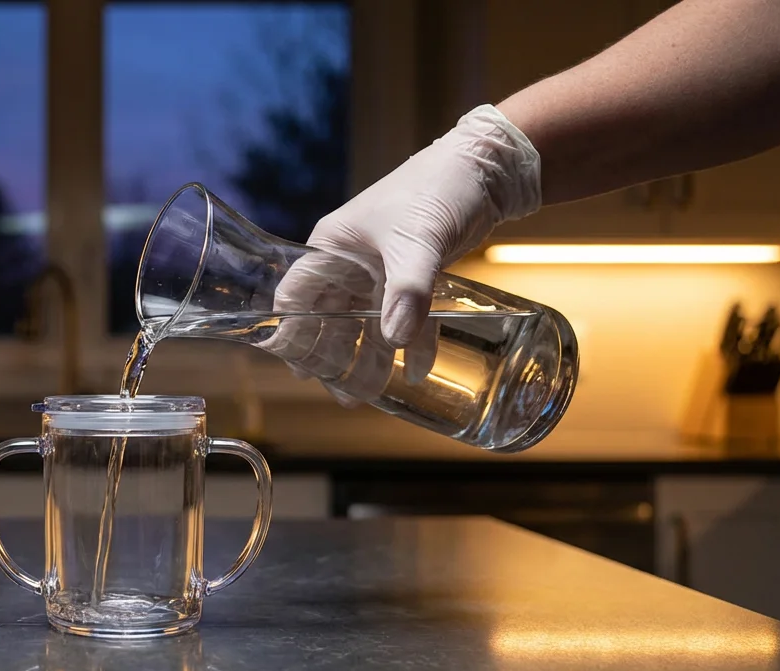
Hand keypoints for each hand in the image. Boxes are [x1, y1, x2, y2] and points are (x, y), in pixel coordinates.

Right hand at [261, 104, 541, 404]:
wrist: (487, 168)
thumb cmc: (438, 189)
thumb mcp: (417, 240)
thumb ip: (408, 290)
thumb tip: (395, 339)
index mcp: (333, 246)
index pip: (296, 293)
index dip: (292, 331)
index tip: (298, 368)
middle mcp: (349, 260)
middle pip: (328, 316)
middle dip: (332, 357)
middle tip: (340, 393)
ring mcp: (380, 269)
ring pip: (365, 322)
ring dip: (367, 356)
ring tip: (368, 393)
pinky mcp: (411, 274)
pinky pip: (404, 316)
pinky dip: (410, 342)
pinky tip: (417, 369)